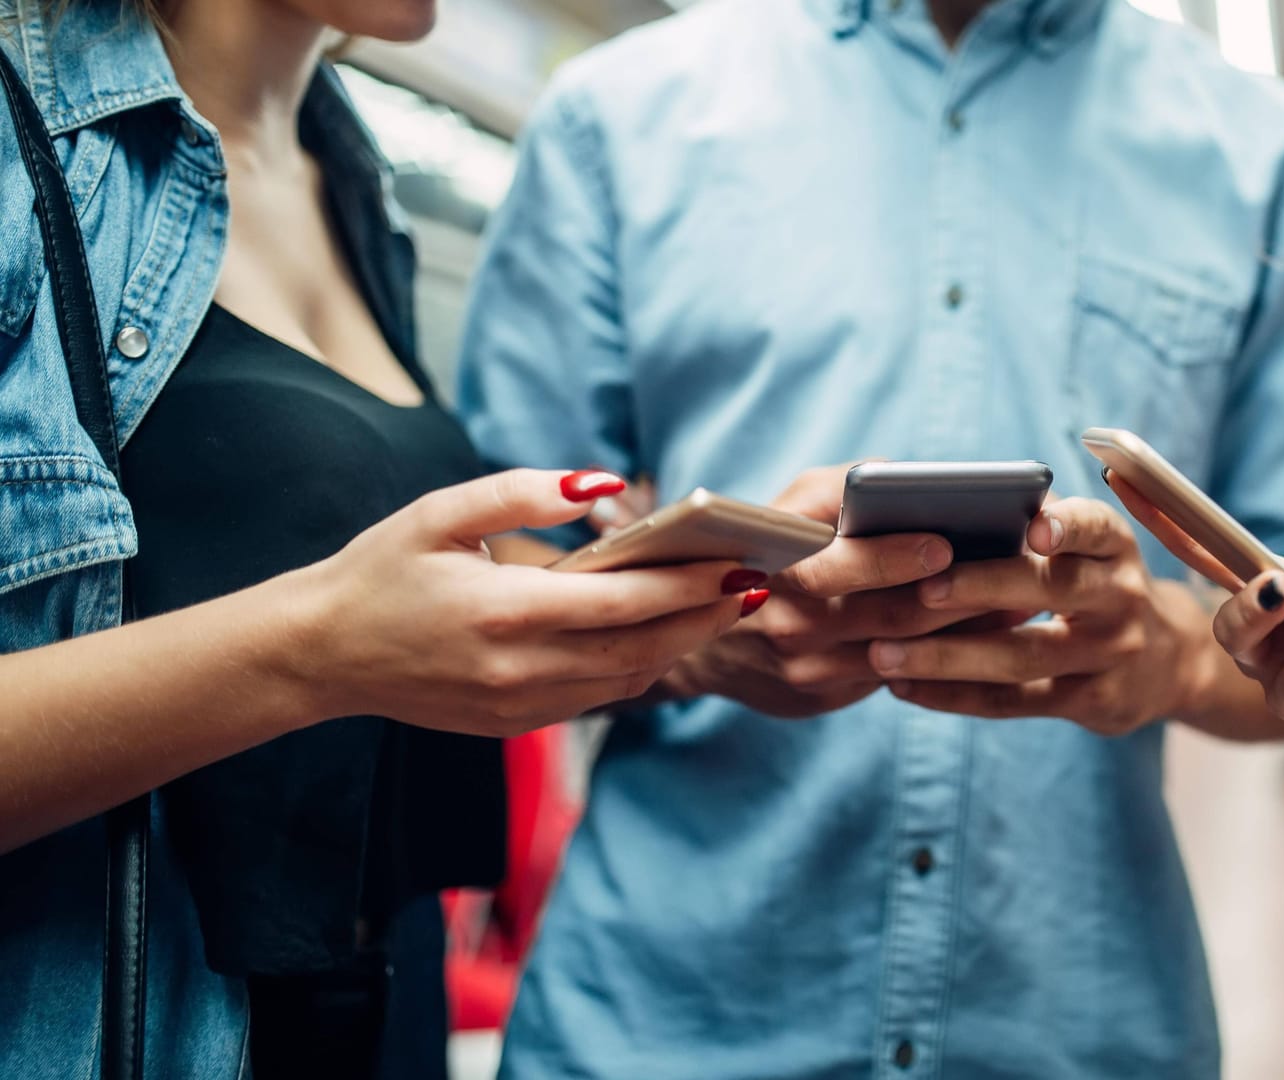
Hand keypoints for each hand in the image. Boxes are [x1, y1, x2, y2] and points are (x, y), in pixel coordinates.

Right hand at [290, 469, 756, 735]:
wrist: (321, 653)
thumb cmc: (382, 569)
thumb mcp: (441, 513)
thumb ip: (524, 491)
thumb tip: (603, 483)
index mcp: (503, 611)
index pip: (624, 602)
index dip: (689, 585)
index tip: (739, 563)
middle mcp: (518, 669)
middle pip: (642, 649)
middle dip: (706, 618)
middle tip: (757, 586)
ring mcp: (518, 706)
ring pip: (626, 680)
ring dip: (681, 646)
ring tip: (724, 608)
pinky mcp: (514, 725)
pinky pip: (596, 698)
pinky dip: (638, 667)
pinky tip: (663, 636)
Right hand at [659, 464, 981, 717]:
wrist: (709, 638)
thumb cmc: (770, 545)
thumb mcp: (792, 506)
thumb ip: (841, 488)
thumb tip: (904, 478)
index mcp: (779, 564)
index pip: (839, 563)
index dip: (892, 556)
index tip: (945, 543)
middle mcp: (789, 620)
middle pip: (888, 615)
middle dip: (954, 596)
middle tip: (1010, 573)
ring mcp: (807, 666)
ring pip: (904, 650)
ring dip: (968, 627)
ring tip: (1022, 597)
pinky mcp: (824, 696)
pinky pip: (899, 674)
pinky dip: (949, 653)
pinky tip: (991, 632)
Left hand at [871, 497, 1210, 735]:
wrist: (1164, 661)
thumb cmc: (1093, 584)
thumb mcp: (1088, 550)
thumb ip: (1035, 525)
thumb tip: (947, 503)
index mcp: (1114, 547)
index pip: (1095, 529)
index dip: (1067, 526)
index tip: (1033, 526)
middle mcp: (1121, 598)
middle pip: (1051, 592)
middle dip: (984, 589)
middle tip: (923, 590)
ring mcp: (1109, 655)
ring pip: (1021, 657)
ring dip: (947, 657)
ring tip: (883, 653)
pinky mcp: (1091, 703)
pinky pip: (1013, 702)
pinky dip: (954, 696)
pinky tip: (904, 688)